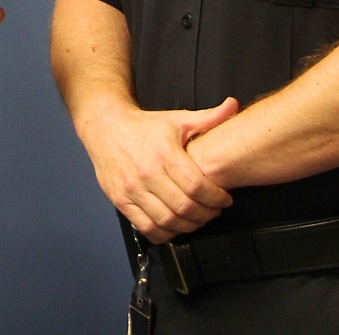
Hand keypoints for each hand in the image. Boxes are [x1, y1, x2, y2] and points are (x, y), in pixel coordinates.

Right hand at [81, 97, 238, 242]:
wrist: (105, 126)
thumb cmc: (143, 126)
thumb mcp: (177, 119)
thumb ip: (208, 117)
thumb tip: (233, 106)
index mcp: (164, 153)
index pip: (196, 186)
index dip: (215, 198)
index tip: (224, 199)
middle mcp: (146, 173)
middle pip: (183, 207)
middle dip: (205, 214)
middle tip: (213, 211)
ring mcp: (131, 188)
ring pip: (166, 221)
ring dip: (187, 225)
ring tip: (196, 218)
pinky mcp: (120, 199)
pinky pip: (146, 227)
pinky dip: (164, 233)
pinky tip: (173, 226)